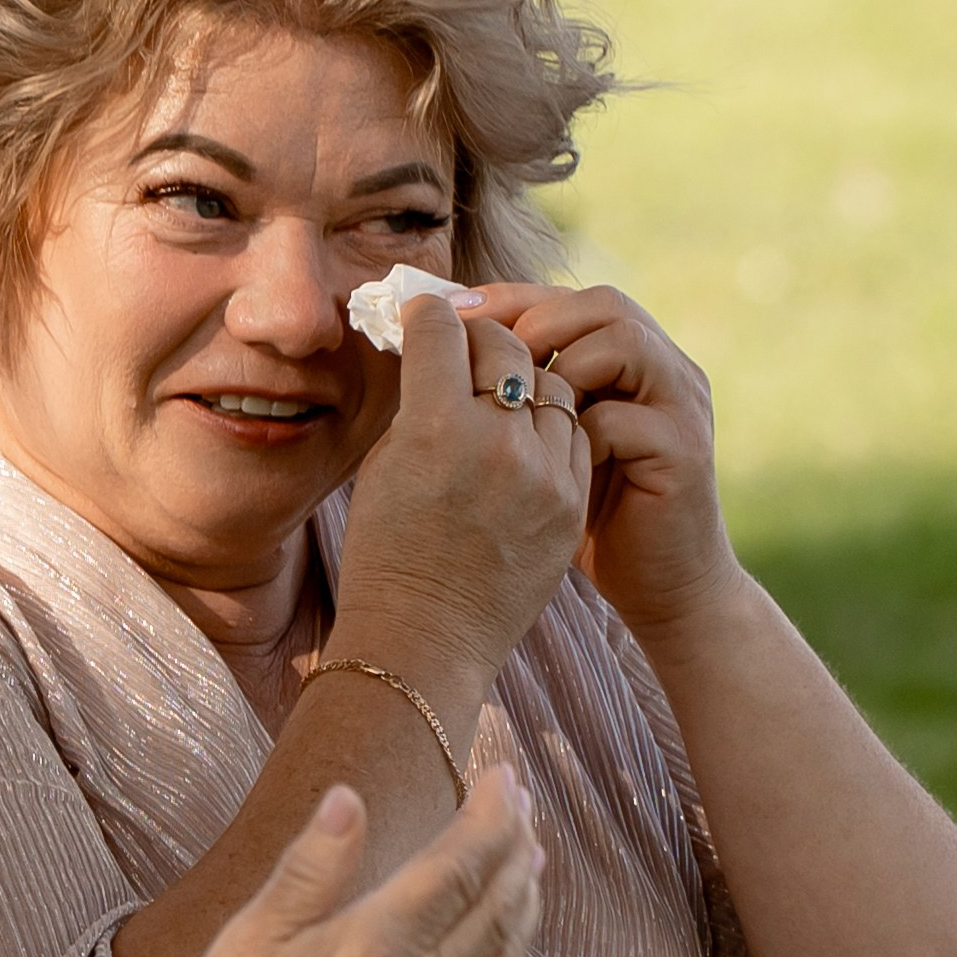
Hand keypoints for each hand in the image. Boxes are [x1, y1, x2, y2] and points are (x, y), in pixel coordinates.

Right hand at [156, 767, 540, 956]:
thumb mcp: (245, 945)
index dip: (492, 812)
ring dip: (527, 897)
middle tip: (522, 801)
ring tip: (529, 857)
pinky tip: (510, 948)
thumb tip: (349, 799)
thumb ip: (308, 870)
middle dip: (518, 843)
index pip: (460, 863)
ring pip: (510, 953)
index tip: (504, 774)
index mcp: (376, 948)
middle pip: (500, 902)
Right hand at [336, 291, 588, 677]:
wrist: (424, 640)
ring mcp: (542, 474)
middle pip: (504, 344)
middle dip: (479, 337)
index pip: (443, 328)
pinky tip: (524, 439)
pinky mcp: (571, 502)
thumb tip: (436, 352)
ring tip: (499, 397)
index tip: (424, 318)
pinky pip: (571, 434)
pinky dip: (549, 426)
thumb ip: (418, 402)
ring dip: (523, 379)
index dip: (429, 316)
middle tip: (464, 347)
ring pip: (549, 383)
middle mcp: (495, 443)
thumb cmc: (387, 554)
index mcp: (434, 428)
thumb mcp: (385, 466)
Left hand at [471, 282, 738, 640]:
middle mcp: (664, 371)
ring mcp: (680, 407)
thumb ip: (522, 401)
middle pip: (603, 303)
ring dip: (561, 366)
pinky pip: (623, 418)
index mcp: (630, 363)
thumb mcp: (550, 449)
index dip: (510, 298)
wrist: (662, 588)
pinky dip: (578, 432)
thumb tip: (439, 363)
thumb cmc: (593, 521)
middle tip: (480, 349)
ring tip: (518, 408)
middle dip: (533, 317)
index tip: (451, 314)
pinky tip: (545, 467)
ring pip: (622, 340)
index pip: (570, 300)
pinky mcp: (684, 452)